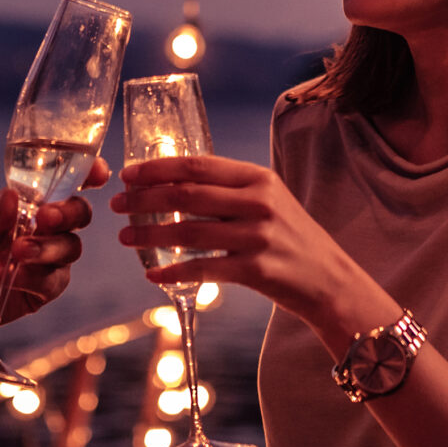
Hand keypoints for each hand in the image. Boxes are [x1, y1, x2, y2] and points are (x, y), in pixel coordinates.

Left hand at [0, 161, 105, 330]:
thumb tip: (13, 197)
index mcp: (29, 202)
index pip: (69, 183)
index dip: (89, 175)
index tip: (97, 173)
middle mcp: (43, 229)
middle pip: (79, 216)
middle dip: (67, 214)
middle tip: (44, 218)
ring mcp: (45, 260)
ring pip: (70, 249)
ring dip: (46, 249)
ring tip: (14, 252)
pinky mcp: (39, 291)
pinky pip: (52, 282)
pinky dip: (32, 277)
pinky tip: (3, 275)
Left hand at [110, 155, 392, 349]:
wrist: (330, 280)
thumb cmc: (292, 239)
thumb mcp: (270, 201)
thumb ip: (231, 190)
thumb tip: (175, 183)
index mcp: (259, 178)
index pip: (198, 165)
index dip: (158, 168)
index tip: (128, 173)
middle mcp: (259, 202)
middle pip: (187, 195)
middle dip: (145, 199)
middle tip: (117, 205)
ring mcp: (258, 236)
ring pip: (188, 232)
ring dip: (150, 234)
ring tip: (125, 236)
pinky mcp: (256, 270)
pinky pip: (203, 269)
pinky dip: (173, 273)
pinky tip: (153, 275)